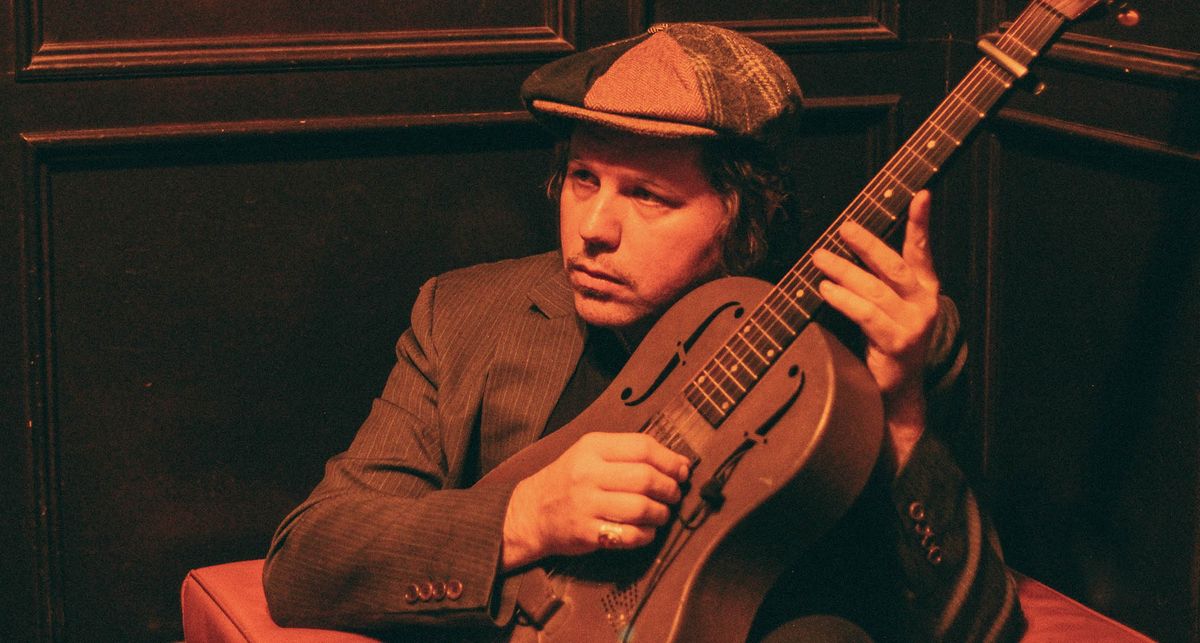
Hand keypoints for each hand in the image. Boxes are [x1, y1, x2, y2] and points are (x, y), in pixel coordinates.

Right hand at [501, 432, 690, 569]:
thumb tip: (681, 463)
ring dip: (661, 513)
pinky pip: (630, 535)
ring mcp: (586, 504)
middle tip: (674, 494)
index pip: (642, 447)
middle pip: (646, 478)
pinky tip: (646, 530)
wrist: (532, 511)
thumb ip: (631, 453)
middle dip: (670, 488)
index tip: (682, 470)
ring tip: (662, 513)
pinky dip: (647, 534)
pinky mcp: (587, 533)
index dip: (670, 460)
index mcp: (592, 447)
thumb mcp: (591, 453)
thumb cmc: (570, 480)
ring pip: (641, 508)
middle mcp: (588, 473)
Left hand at [811, 190, 940, 468]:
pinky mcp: (898, 344)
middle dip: (866, 244)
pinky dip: (844, 299)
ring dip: (844, 271)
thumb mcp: (885, 306)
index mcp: (925, 289)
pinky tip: (826, 289)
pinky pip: (867, 315)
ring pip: (875, 289)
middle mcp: (925, 304)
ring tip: (820, 259)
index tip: (919, 194)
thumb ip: (876, 279)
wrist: (895, 393)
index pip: (922, 250)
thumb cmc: (885, 341)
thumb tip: (840, 247)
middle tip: (843, 228)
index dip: (920, 222)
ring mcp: (914, 325)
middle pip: (894, 265)